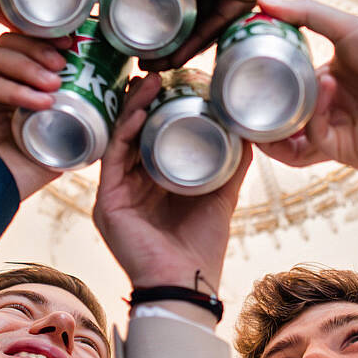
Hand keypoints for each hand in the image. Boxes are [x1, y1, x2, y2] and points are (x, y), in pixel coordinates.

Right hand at [0, 32, 71, 198]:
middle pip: (9, 45)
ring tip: (55, 83)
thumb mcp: (45, 153)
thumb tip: (101, 119)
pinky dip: (16, 90)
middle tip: (65, 62)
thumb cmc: (5, 180)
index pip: (22, 51)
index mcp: (1, 90)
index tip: (73, 45)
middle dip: (40, 48)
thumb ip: (67, 135)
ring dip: (31, 66)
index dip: (46, 43)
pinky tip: (39, 101)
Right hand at [90, 0, 281, 68]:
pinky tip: (177, 56)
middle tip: (142, 62)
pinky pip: (227, 18)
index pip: (177, 2)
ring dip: (183, 49)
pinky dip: (202, 39)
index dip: (156, 27)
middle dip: (168, 45)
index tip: (131, 46)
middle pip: (192, 18)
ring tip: (156, 65)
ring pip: (208, 23)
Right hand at [92, 76, 252, 294]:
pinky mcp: (107, 203)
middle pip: (131, 133)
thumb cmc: (201, 248)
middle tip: (156, 72)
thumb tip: (249, 132)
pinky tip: (137, 112)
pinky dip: (124, 132)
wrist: (187, 285)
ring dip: (132, 109)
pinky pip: (112, 159)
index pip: (149, 136)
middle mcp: (130, 186)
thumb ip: (232, 166)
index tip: (172, 80)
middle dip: (141, 101)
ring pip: (119, 139)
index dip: (157, 108)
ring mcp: (116, 193)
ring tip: (149, 81)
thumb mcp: (220, 196)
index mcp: (151, 184)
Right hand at [251, 0, 357, 169]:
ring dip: (275, 129)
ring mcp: (334, 135)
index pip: (286, 94)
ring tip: (266, 107)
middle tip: (243, 100)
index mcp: (327, 86)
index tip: (245, 72)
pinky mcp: (342, 151)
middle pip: (282, 126)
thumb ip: (304, 13)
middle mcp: (328, 113)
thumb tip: (263, 2)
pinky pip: (313, 138)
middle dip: (260, 119)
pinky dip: (313, 113)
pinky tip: (324, 86)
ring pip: (289, 146)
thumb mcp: (343, 26)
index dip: (265, 88)